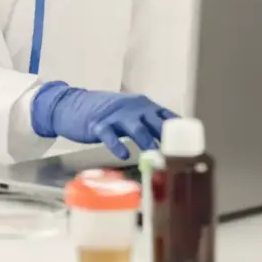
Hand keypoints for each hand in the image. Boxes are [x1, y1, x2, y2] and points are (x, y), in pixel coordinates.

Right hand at [30, 82, 177, 158]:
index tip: (190, 147)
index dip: (180, 131)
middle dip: (167, 139)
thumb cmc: (104, 113)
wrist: (71, 105)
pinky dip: (118, 145)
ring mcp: (115, 115)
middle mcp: (132, 108)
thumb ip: (148, 124)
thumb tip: (170, 143)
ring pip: (136, 128)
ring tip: (155, 157)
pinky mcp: (98, 124)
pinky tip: (124, 155)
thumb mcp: (129, 113)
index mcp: (143, 105)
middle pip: (155, 123)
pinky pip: (110, 135)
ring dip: (147, 142)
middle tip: (177, 156)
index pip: (168, 117)